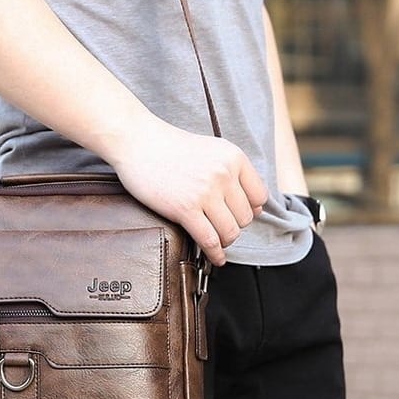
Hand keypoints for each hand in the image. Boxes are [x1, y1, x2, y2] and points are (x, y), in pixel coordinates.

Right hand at [106, 116, 267, 266]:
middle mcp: (224, 174)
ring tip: (217, 240)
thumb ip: (233, 173)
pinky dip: (215, 254)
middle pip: (246, 217)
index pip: (259, 195)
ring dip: (225, 241)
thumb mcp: (211, 150)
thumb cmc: (170, 146)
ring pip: (231, 232)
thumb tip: (256, 207)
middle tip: (220, 226)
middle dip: (234, 225)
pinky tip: (215, 257)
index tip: (239, 214)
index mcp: (233, 157)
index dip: (250, 209)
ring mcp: (205, 192)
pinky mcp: (185, 208)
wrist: (138, 141)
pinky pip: (210, 240)